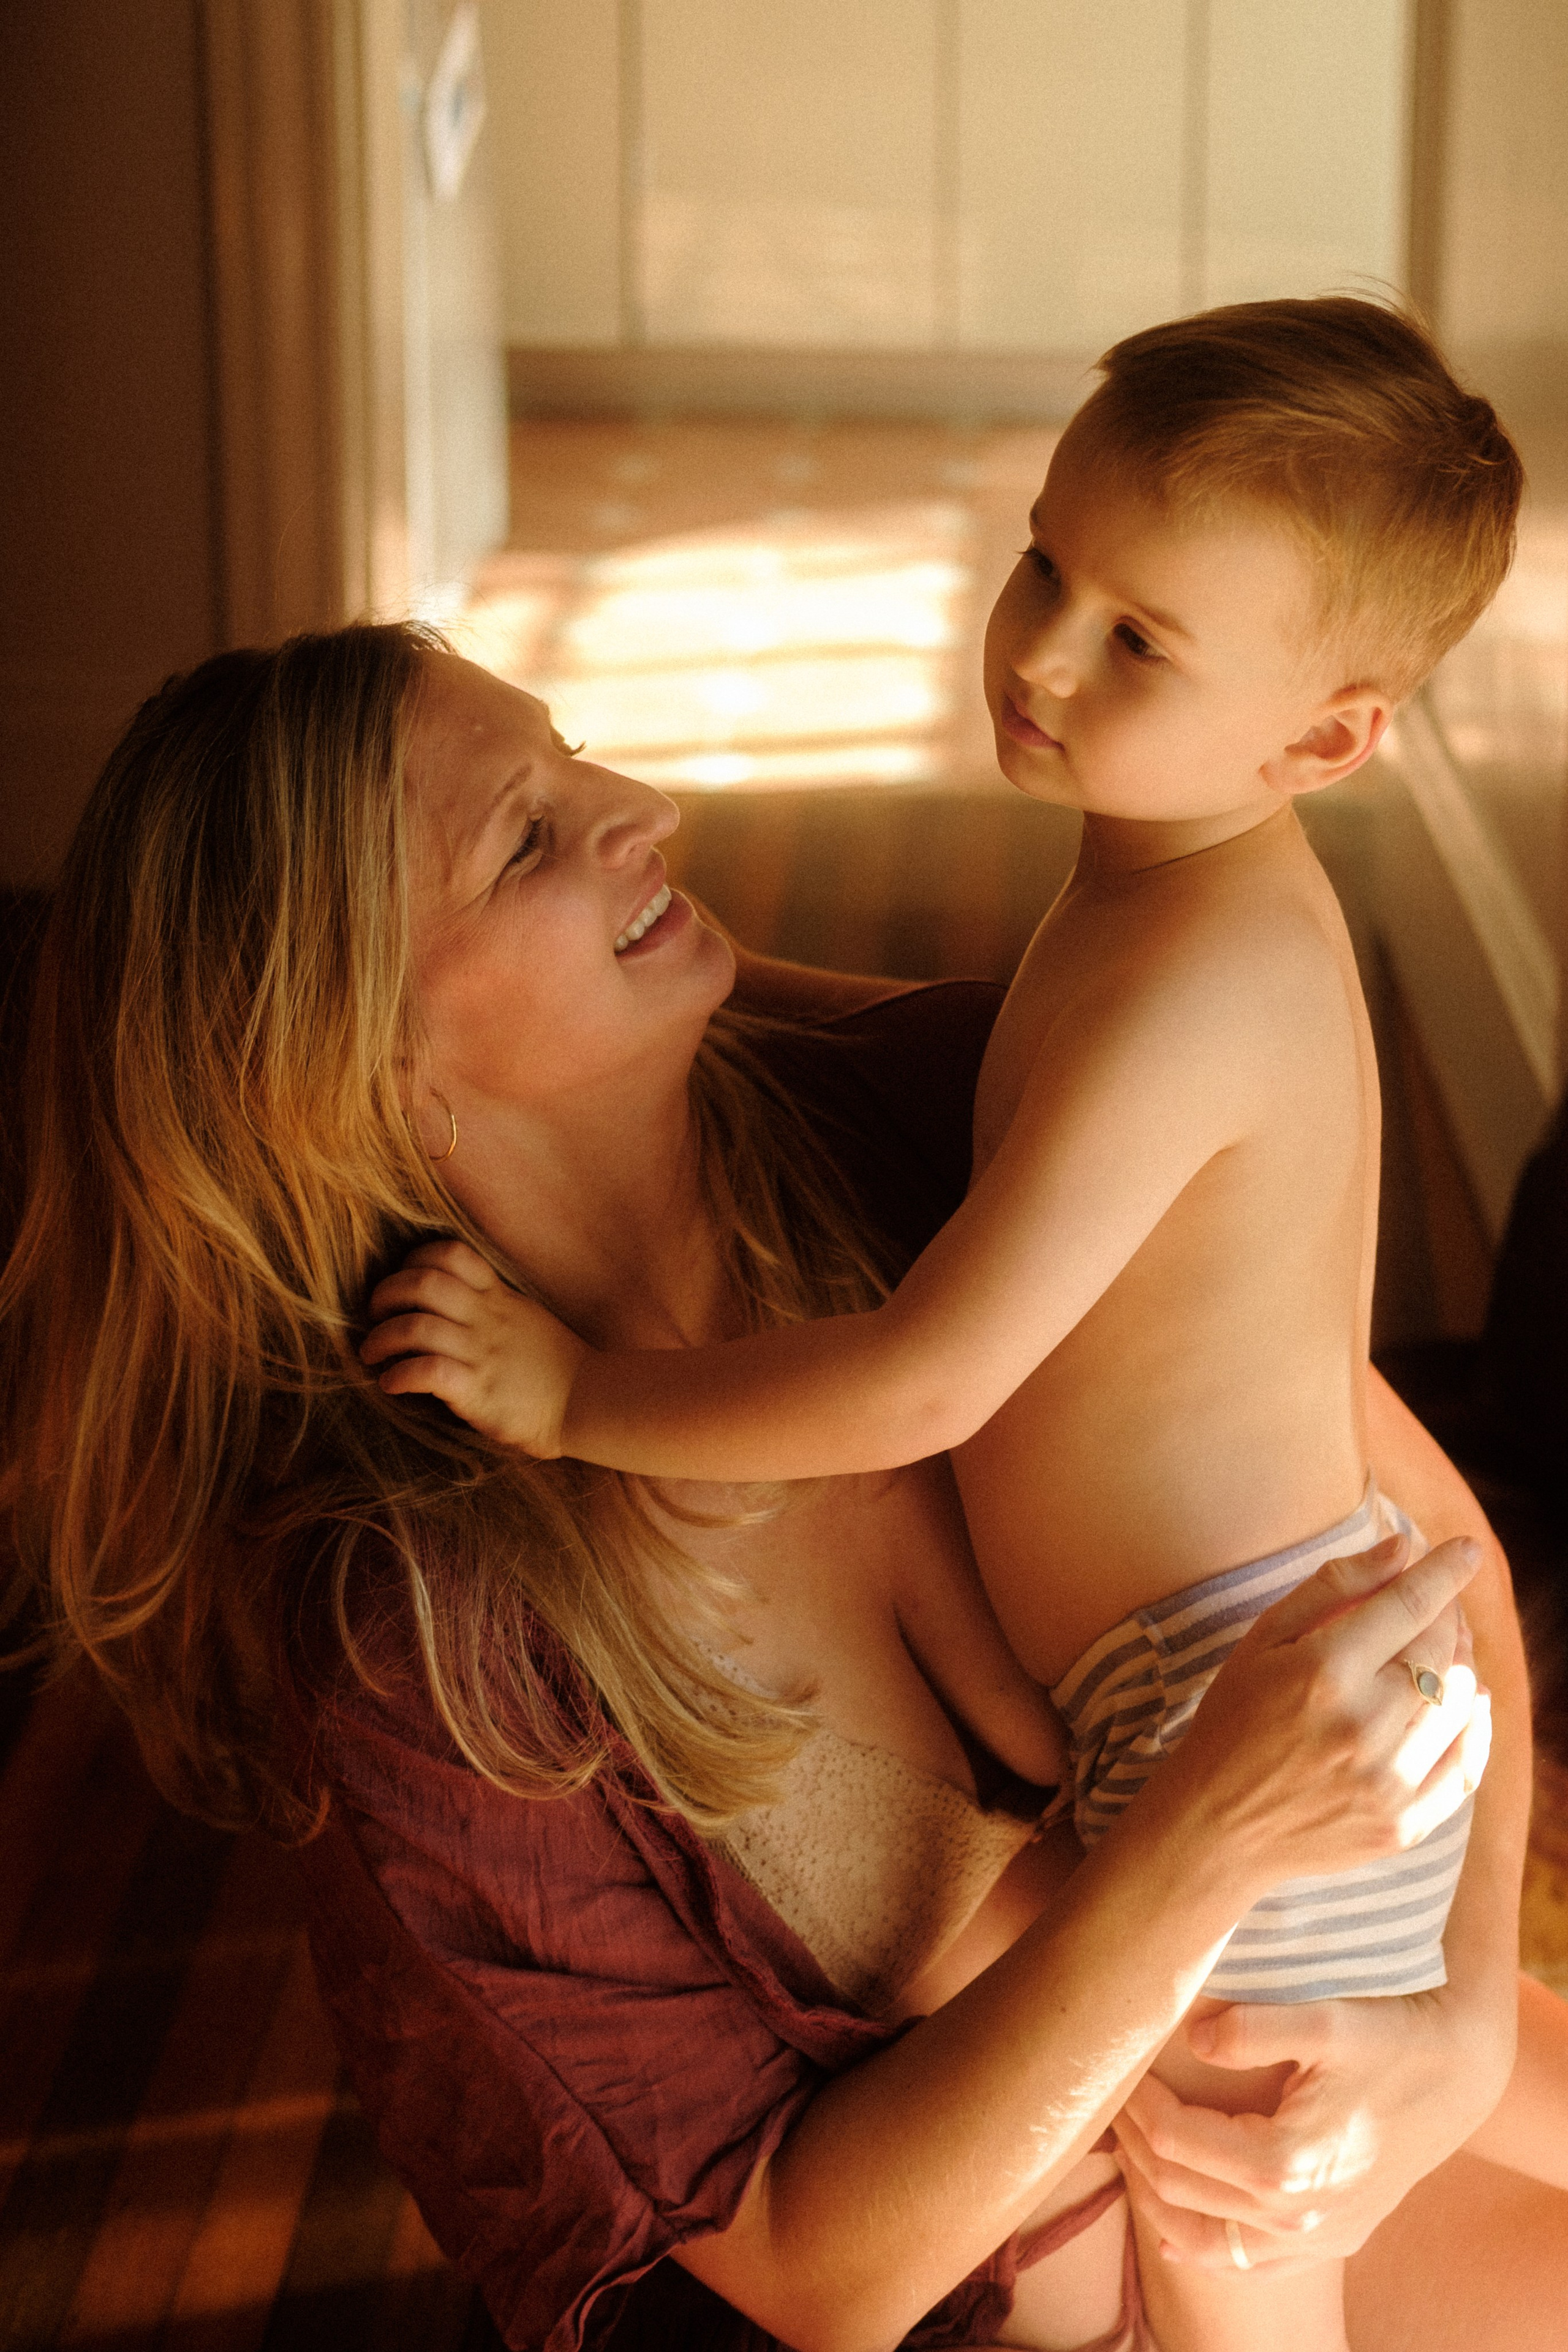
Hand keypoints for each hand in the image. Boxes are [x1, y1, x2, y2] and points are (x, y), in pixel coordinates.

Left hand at [360, 1238, 588, 1456]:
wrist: (589, 1401)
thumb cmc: (556, 1365)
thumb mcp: (526, 1317)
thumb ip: (492, 1304)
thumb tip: (455, 1299)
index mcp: (498, 1297)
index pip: (451, 1254)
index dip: (415, 1260)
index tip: (402, 1279)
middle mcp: (486, 1318)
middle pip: (422, 1283)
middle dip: (385, 1294)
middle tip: (374, 1315)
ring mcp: (481, 1353)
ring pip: (415, 1327)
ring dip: (380, 1338)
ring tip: (371, 1354)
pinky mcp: (478, 1390)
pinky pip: (427, 1371)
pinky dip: (399, 1375)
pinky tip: (392, 1385)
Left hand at [1114, 1979, 1515, 2271]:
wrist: (1458, 2074)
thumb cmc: (1389, 2038)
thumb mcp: (1325, 2019)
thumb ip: (1252, 2026)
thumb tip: (1190, 2037)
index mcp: (1285, 2164)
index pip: (1174, 2141)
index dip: (1136, 2103)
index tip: (1119, 2066)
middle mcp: (1296, 2218)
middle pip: (1178, 2190)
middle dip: (1133, 2143)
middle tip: (1111, 2097)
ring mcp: (1314, 2239)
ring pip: (1203, 2238)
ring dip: (1155, 2195)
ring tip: (1129, 2145)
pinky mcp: (1330, 2241)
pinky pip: (1247, 2263)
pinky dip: (1200, 2246)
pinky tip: (1170, 2231)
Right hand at [1149, 1533, 1491, 1889]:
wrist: (1215, 1826)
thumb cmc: (1233, 1720)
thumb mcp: (1263, 1639)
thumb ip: (1333, 1587)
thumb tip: (1402, 1546)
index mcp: (1322, 1673)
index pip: (1408, 1606)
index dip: (1444, 1572)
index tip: (1467, 1549)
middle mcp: (1363, 1727)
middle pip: (1440, 1652)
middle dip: (1447, 1614)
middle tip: (1437, 1602)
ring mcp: (1388, 1782)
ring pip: (1460, 1704)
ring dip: (1462, 1664)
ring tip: (1443, 1647)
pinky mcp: (1404, 1825)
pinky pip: (1466, 1767)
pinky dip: (1476, 1727)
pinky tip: (1466, 1703)